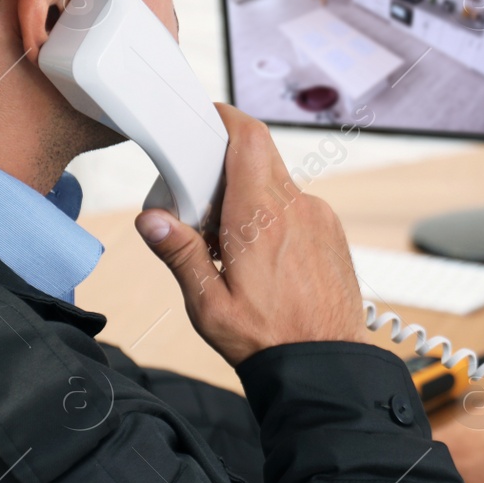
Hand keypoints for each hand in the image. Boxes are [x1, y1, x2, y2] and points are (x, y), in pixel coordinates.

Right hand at [135, 104, 371, 365]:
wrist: (326, 365)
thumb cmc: (268, 340)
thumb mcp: (209, 304)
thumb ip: (180, 254)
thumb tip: (151, 219)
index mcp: (261, 216)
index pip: (248, 138)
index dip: (225, 117)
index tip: (204, 117)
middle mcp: (297, 208)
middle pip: (258, 159)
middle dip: (225, 169)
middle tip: (199, 204)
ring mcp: (320, 218)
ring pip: (277, 186)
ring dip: (249, 199)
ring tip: (228, 245)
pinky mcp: (331, 233)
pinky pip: (297, 208)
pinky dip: (274, 217)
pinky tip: (260, 256)